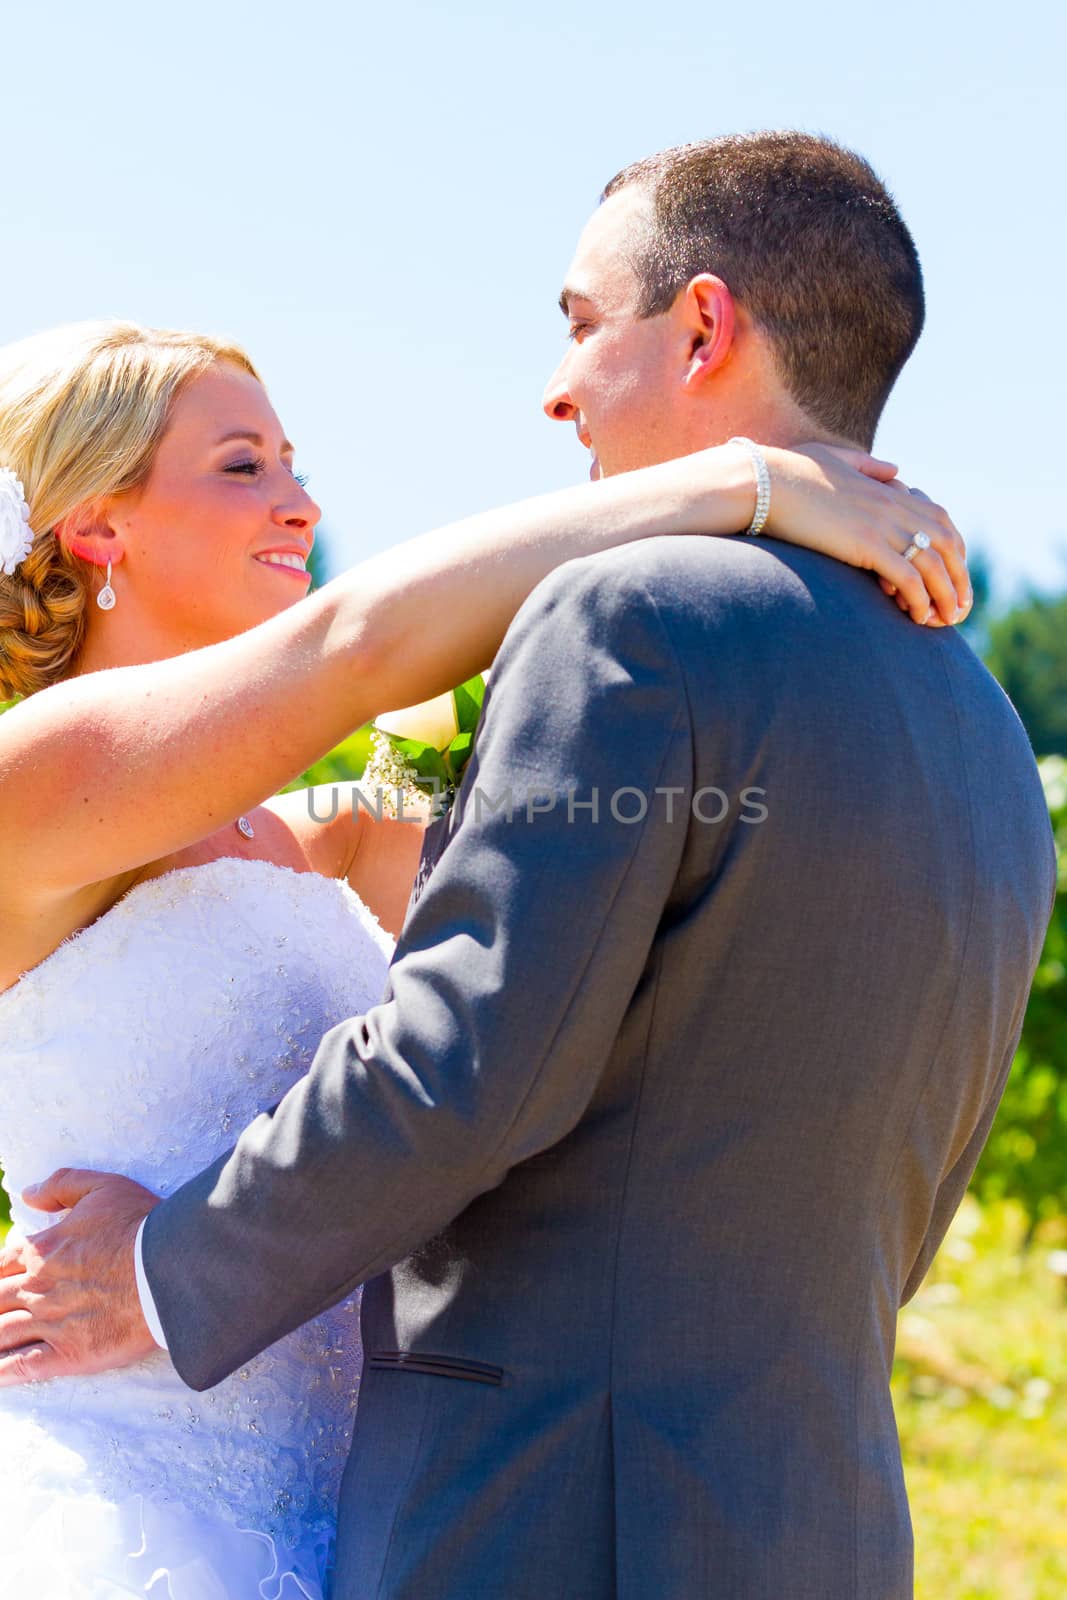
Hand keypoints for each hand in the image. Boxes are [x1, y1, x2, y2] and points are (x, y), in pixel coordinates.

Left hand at [0, 1169, 160, 1385]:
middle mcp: (38, 1288)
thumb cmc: (140, 1226)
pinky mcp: (70, 1354)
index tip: (0, 1281)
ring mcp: (51, 1323)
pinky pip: (23, 1366)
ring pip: (2, 1334)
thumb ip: (61, 1185)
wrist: (169, 1268)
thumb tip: (28, 1194)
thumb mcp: (102, 1187)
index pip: (2, 1264)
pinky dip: (3, 1373)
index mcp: (42, 1251)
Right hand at [762, 442, 971, 626]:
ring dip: (945, 597)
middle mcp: (894, 506)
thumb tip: (895, 470)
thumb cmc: (790, 471)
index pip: (941, 520)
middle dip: (959, 579)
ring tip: (945, 622)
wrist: (764, 481)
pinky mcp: (866, 545)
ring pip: (933, 566)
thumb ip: (869, 466)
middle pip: (948, 544)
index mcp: (889, 490)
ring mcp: (882, 525)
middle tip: (960, 608)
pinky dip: (918, 600)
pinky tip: (916, 617)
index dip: (954, 550)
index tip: (953, 576)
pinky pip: (906, 577)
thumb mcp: (836, 458)